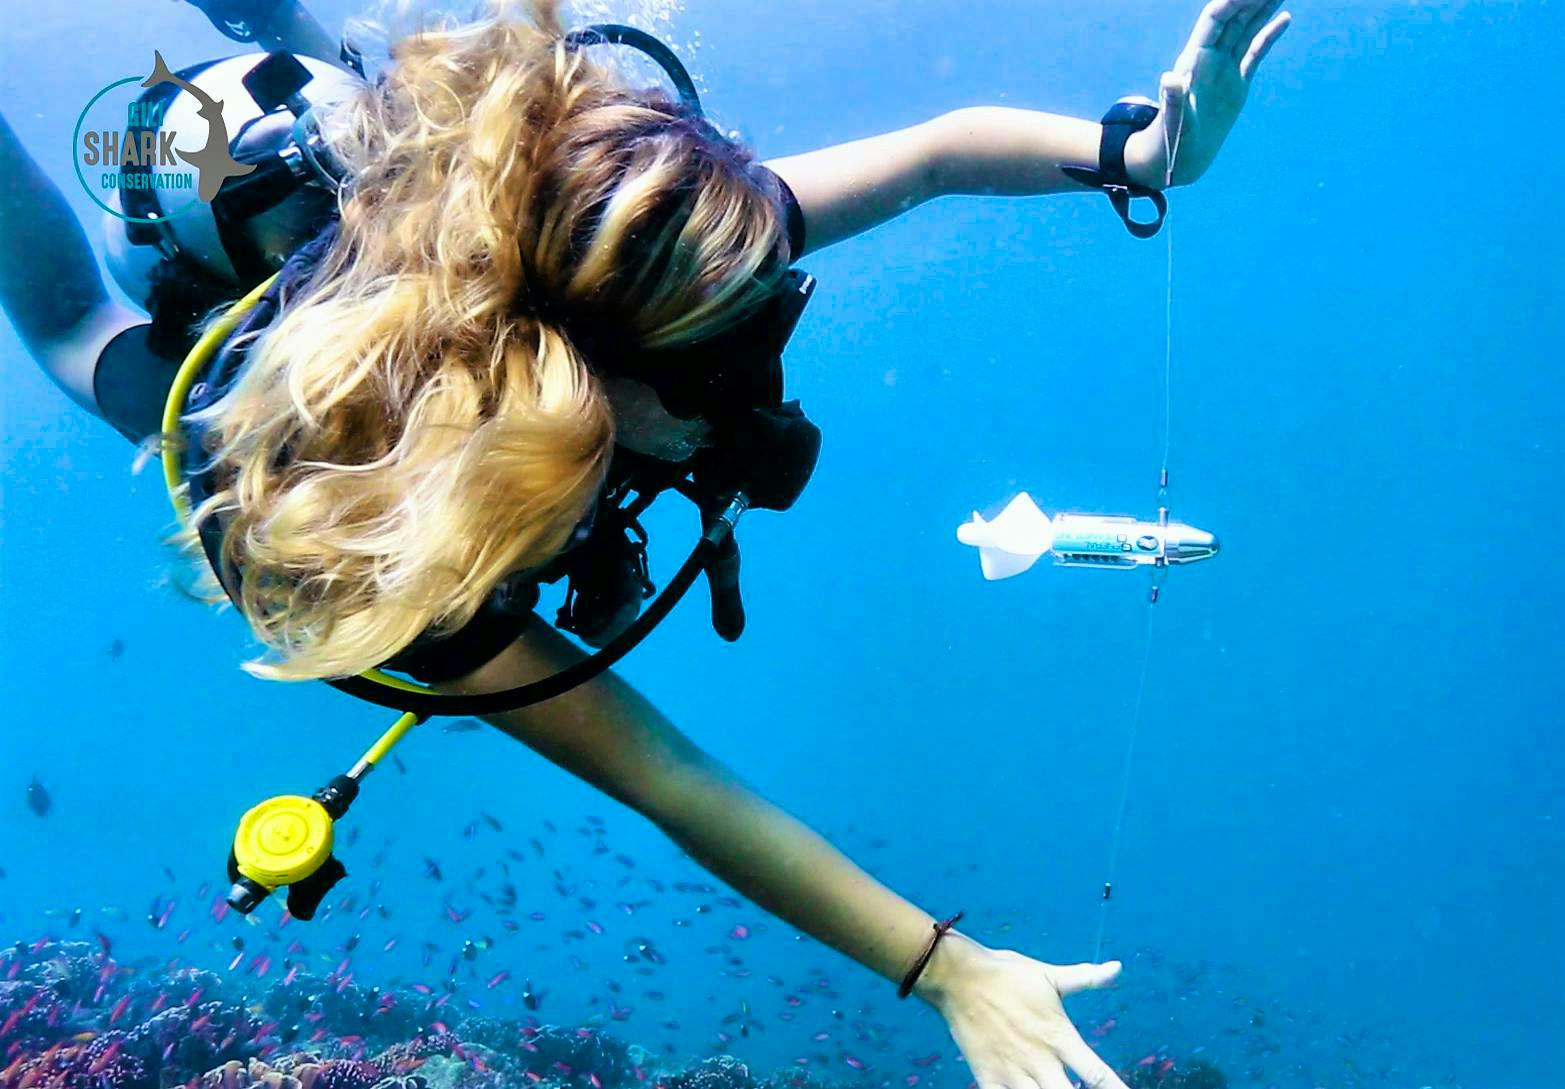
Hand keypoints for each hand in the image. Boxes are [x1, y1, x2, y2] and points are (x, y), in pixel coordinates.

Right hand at [919, 934, 1128, 1088]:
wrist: (958, 976)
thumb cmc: (1007, 974)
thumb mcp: (1050, 976)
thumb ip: (1085, 978)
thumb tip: (1118, 968)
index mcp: (1058, 1036)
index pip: (1096, 1073)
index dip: (1116, 1088)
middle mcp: (1039, 1059)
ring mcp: (1012, 1071)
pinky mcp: (987, 1076)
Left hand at [1127, 0, 1291, 189]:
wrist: (1176, 161)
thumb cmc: (1169, 143)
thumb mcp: (1173, 123)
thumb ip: (1174, 100)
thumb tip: (1170, 78)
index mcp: (1194, 61)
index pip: (1215, 20)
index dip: (1233, 1)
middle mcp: (1210, 59)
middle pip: (1234, 17)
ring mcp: (1225, 70)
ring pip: (1247, 29)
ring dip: (1263, 7)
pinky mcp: (1237, 84)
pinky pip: (1255, 53)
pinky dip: (1269, 35)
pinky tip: (1284, 17)